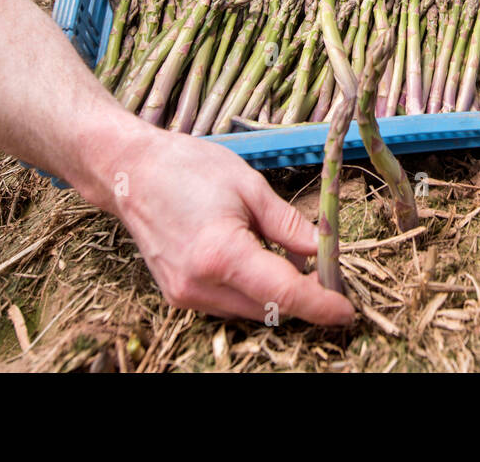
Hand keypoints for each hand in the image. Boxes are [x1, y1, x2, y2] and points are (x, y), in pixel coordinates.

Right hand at [110, 131, 354, 325]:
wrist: (130, 172)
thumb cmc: (188, 168)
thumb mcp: (250, 187)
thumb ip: (289, 225)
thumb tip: (324, 251)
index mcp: (221, 255)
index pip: (284, 294)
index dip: (322, 306)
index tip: (349, 311)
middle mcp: (200, 286)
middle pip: (270, 310)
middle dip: (304, 298)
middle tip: (330, 276)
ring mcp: (185, 296)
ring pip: (250, 311)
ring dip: (277, 296)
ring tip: (292, 259)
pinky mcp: (178, 296)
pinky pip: (228, 304)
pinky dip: (252, 291)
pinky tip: (260, 262)